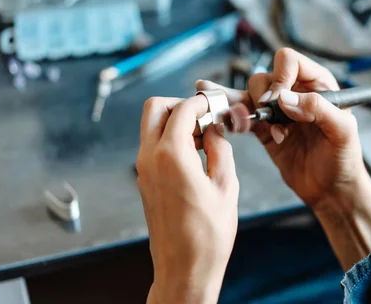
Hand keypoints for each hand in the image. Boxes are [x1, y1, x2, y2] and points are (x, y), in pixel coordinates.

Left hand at [137, 96, 238, 303]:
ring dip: (175, 122)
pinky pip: (153, 146)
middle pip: (155, 108)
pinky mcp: (145, 180)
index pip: (182, 109)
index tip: (217, 105)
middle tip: (205, 116)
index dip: (202, 102)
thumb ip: (220, 149)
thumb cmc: (207, 235)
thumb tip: (214, 129)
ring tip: (204, 137)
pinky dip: (170, 139)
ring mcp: (143, 170)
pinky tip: (195, 154)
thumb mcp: (226, 186)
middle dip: (181, 105)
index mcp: (171, 156)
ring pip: (151, 126)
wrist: (184, 268)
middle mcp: (150, 159)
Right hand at [197, 48, 365, 209]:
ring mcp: (279, 111)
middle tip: (272, 119)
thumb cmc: (343, 160)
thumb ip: (318, 109)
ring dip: (252, 110)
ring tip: (268, 130)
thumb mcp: (342, 132)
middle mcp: (296, 92)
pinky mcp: (265, 129)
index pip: (290, 62)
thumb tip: (285, 98)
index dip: (280, 77)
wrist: (330, 190)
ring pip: (252, 94)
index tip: (278, 101)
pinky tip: (235, 119)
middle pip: (266, 77)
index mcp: (318, 84)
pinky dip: (237, 117)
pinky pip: (244, 115)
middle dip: (264, 97)